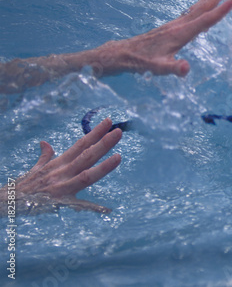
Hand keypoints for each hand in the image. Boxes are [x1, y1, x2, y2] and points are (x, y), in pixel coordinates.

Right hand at [0, 118, 121, 214]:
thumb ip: (45, 156)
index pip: (81, 144)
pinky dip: (93, 208)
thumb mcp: (36, 168)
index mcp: (60, 163)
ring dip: (103, 167)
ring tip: (119, 156)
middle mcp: (63, 172)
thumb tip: (45, 143)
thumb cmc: (24, 185)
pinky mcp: (59, 203)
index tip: (109, 122)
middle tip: (119, 132)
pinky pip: (79, 206)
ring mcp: (62, 186)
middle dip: (104, 144)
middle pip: (87, 155)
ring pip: (86, 175)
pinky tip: (106, 209)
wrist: (7, 201)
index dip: (95, 133)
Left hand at [116, 0, 231, 76]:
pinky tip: (200, 7)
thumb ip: (173, 68)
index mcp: (180, 34)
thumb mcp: (159, 68)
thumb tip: (186, 69)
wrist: (125, 54)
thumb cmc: (143, 62)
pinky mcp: (170, 27)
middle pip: (201, 9)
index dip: (221, 10)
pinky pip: (189, 13)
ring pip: (195, 9)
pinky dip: (198, 6)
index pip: (205, 20)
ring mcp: (174, 25)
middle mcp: (178, 25)